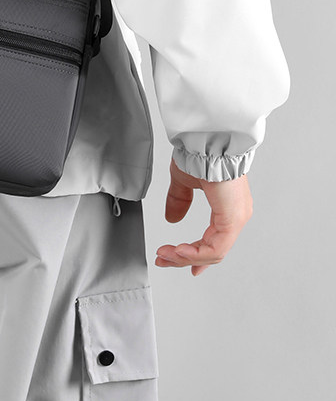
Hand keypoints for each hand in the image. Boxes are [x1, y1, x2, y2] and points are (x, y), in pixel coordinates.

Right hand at [155, 157, 252, 276]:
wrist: (208, 140)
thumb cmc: (200, 152)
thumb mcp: (183, 181)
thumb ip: (179, 200)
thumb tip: (172, 219)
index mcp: (227, 207)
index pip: (214, 240)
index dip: (196, 255)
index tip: (180, 260)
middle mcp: (236, 215)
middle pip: (212, 250)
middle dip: (183, 258)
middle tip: (164, 259)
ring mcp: (236, 218)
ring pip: (213, 252)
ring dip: (186, 257)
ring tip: (166, 254)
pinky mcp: (233, 219)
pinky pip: (216, 247)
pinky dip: (196, 253)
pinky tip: (179, 251)